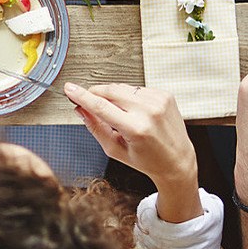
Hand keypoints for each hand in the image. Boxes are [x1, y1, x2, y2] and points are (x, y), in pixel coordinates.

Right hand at [66, 82, 202, 221]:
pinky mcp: (165, 94)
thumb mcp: (115, 150)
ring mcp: (159, 101)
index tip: (70, 89)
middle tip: (89, 103)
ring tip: (121, 116)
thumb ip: (95, 127)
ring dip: (114, 97)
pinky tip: (136, 112)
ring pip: (122, 88)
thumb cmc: (147, 160)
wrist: (177, 161)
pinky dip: (131, 97)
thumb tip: (80, 109)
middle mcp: (149, 112)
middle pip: (110, 91)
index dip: (83, 96)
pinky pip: (137, 88)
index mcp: (136, 129)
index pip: (101, 106)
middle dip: (96, 94)